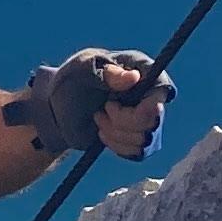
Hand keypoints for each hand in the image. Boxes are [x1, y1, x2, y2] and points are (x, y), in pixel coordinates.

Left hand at [21, 49, 172, 161]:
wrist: (59, 108)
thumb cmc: (71, 80)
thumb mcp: (83, 71)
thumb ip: (107, 74)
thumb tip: (134, 77)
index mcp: (141, 68)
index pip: (162, 90)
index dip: (145, 105)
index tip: (112, 106)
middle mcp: (151, 92)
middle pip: (153, 120)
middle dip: (122, 121)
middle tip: (102, 110)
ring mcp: (149, 117)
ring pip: (145, 139)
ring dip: (116, 133)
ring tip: (99, 119)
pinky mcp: (141, 138)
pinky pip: (139, 152)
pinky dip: (117, 146)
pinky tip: (103, 133)